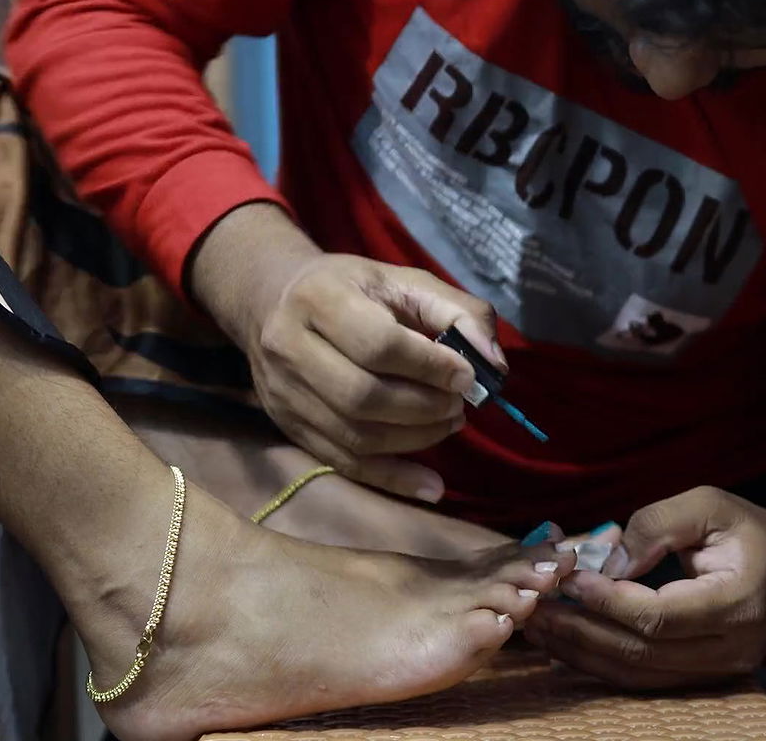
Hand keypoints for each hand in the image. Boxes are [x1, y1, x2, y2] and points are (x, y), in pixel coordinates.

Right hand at [251, 253, 504, 490]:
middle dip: (423, 407)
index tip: (467, 376)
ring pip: (354, 435)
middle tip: (458, 405)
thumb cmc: (352, 289)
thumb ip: (456, 311)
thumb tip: (493, 363)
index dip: (429, 366)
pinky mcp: (289, 426)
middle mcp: (290, 347)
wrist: (272, 300)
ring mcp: (285, 392)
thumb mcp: (403, 281)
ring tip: (448, 423)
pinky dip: (392, 479)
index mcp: (319, 299)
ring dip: (415, 439)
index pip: (377, 344)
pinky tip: (431, 485)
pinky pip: (343, 463)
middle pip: (362, 396)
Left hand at [523, 486, 765, 688]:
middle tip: (535, 607)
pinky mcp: (700, 676)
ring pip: (637, 674)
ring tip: (538, 626)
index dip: (609, 601)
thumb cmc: (748, 532)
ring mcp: (717, 670)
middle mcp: (731, 648)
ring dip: (581, 653)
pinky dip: (599, 662)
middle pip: (642, 652)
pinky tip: (564, 643)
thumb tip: (609, 560)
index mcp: (739, 602)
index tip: (569, 578)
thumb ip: (659, 524)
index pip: (661, 616)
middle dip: (581, 631)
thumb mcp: (710, 505)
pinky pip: (643, 678)